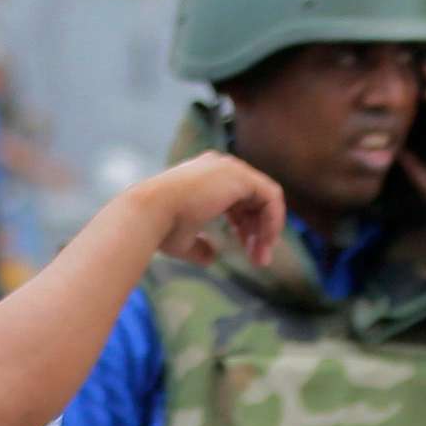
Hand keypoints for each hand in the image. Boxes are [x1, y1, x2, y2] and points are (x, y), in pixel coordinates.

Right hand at [129, 151, 284, 269]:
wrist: (151, 212)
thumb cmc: (160, 226)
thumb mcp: (183, 239)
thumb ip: (200, 245)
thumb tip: (211, 257)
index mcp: (205, 177)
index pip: (237, 200)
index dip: (244, 226)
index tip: (245, 250)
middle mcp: (220, 168)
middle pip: (253, 199)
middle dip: (258, 230)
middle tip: (258, 258)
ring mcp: (231, 169)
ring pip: (265, 199)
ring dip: (267, 229)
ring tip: (261, 257)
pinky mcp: (241, 176)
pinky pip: (271, 197)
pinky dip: (273, 220)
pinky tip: (266, 242)